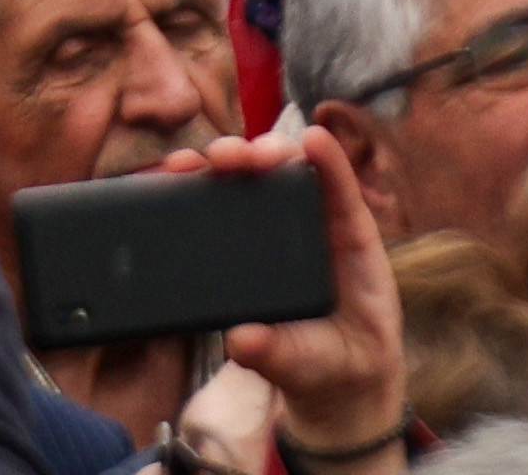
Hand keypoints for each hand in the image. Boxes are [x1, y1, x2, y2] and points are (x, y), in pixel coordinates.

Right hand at [195, 125, 405, 464]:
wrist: (327, 387)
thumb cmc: (336, 361)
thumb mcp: (314, 362)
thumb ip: (281, 353)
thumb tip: (240, 339)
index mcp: (348, 242)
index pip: (340, 189)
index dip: (327, 160)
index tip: (309, 140)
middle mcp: (314, 230)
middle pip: (290, 175)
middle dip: (260, 154)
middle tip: (230, 156)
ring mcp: (281, 238)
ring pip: (256, 187)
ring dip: (227, 165)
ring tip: (194, 162)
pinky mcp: (249, 253)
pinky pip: (229, 216)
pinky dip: (205, 193)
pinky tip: (179, 181)